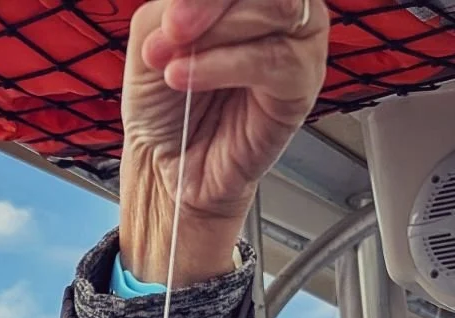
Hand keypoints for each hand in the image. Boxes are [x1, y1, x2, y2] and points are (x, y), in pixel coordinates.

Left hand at [119, 0, 329, 284]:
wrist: (169, 165)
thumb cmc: (166, 103)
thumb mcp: (152, 37)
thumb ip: (171, 7)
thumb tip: (185, 6)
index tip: (169, 20)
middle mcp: (279, 7)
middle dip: (210, 2)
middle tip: (172, 30)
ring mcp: (297, 41)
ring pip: (274, 8)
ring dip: (218, 31)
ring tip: (173, 66)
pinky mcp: (302, 82)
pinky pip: (274, 60)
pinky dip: (225, 65)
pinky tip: (187, 79)